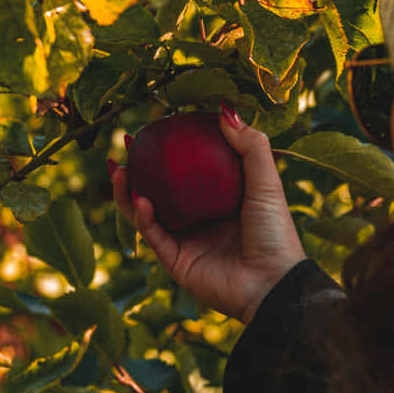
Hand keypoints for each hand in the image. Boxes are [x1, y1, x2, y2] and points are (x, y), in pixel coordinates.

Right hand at [110, 105, 305, 323]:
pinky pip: (153, 234)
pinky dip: (143, 217)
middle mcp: (200, 217)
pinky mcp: (175, 261)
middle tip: (127, 142)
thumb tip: (224, 109)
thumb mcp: (266, 181)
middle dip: (139, 165)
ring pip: (146, 210)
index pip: (189, 167)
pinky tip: (140, 199)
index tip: (157, 124)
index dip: (171, 147)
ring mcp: (185, 239)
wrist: (273, 283)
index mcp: (220, 198)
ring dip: (128, 190)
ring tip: (119, 168)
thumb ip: (250, 145)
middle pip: (160, 186)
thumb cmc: (275, 231)